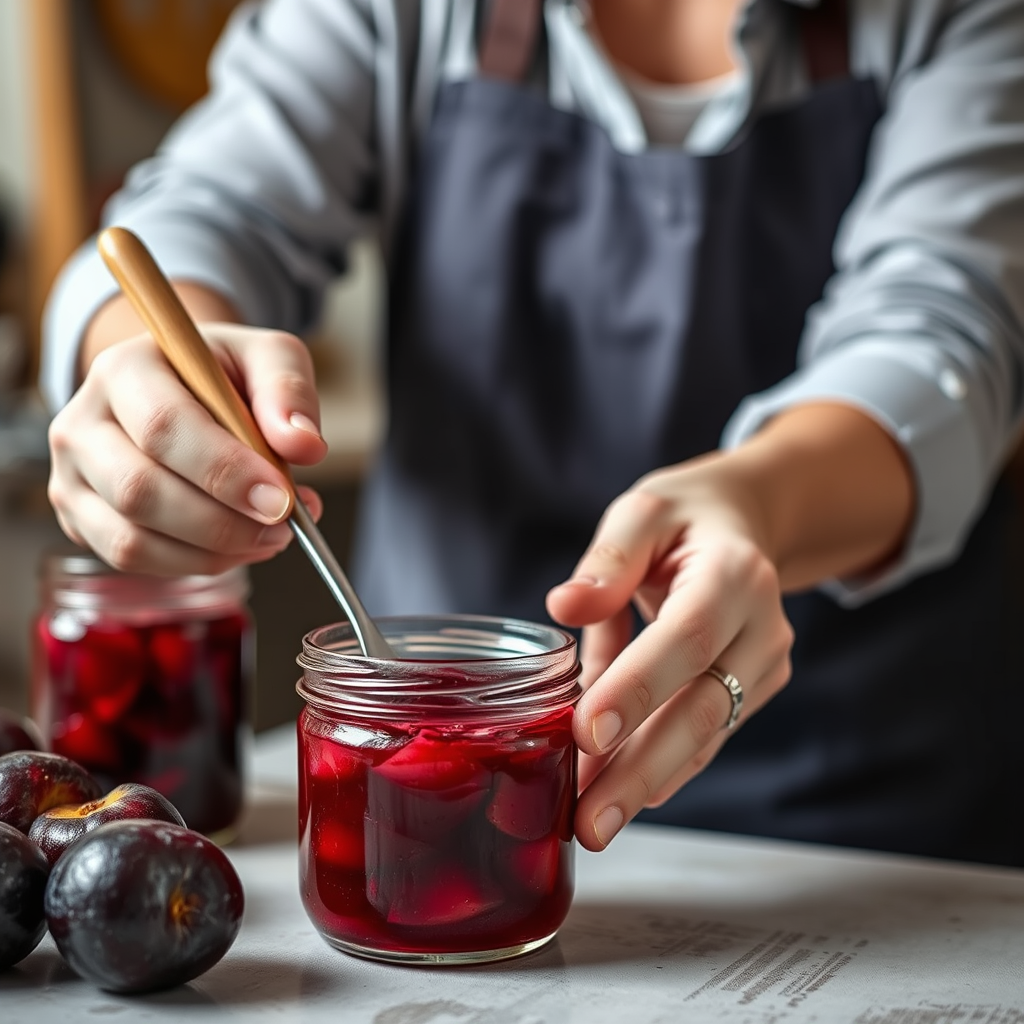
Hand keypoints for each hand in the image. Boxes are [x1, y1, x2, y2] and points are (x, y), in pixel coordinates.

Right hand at [48, 323, 326, 575]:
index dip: (226, 471)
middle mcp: (82, 423)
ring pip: (132, 538)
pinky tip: (238, 545)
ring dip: (213, 551)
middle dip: (222, 522)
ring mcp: (72, 477)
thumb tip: (303, 444)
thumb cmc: (224, 376)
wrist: (183, 389)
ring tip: (269, 536)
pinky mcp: (81, 519)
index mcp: (124, 368)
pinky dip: (195, 563)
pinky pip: (133, 560)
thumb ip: (288, 391)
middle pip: (140, 490)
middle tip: (283, 527)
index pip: (165, 427)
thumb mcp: (266, 358)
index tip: (282, 498)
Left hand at [546, 403, 914, 852]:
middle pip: (703, 707)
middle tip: (589, 821)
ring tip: (592, 824)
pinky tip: (618, 798)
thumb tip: (564, 606)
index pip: (687, 637)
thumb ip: (607, 560)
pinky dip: (661, 770)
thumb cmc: (682, 519)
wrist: (742, 525)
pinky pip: (704, 737)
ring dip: (648, 783)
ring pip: (705, 736)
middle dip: (643, 769)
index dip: (640, 688)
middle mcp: (761, 625)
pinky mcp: (750, 691)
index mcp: (734, 571)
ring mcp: (763, 665)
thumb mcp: (641, 514)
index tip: (589, 734)